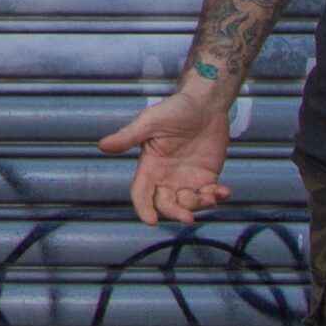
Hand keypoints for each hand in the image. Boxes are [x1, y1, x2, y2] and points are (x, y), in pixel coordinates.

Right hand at [98, 84, 235, 225]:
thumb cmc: (175, 109)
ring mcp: (187, 179)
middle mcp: (167, 178)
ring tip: (212, 196)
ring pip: (189, 204)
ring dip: (199, 206)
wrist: (205, 103)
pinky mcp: (207, 178)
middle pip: (166, 205)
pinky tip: (224, 192)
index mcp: (150, 166)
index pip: (141, 194)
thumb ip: (128, 136)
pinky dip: (217, 198)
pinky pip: (210, 195)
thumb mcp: (150, 122)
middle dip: (176, 213)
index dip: (144, 209)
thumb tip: (101, 146)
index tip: (152, 221)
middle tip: (188, 217)